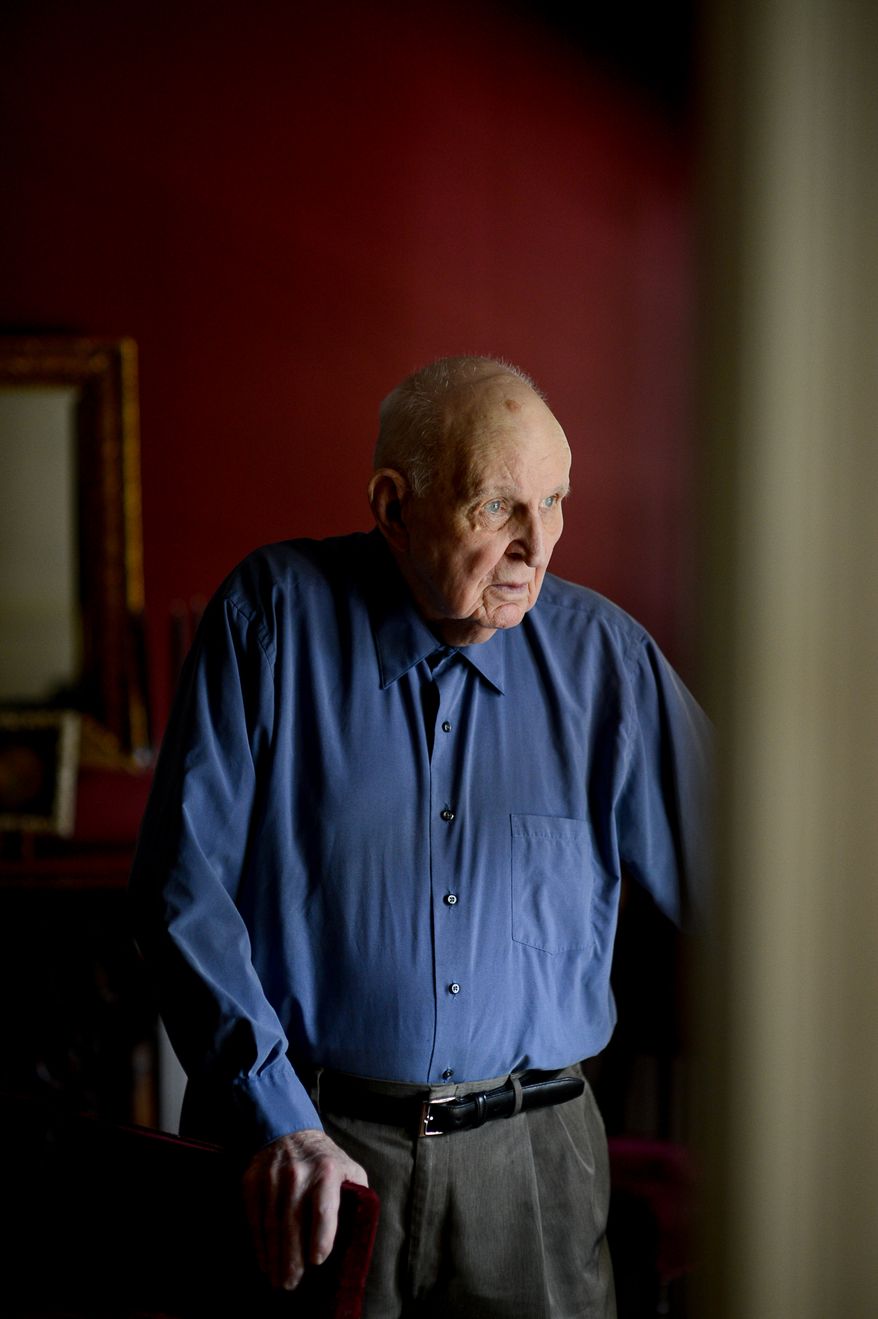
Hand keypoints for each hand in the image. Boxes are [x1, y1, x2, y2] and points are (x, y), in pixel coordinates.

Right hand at [242, 1128, 368, 1290]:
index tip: (317, 1261)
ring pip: (271, 1226)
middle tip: (292, 1284)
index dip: (320, 1238)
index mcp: (328, 1171)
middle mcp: (298, 1174)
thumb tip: (361, 1230)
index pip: (324, 1210)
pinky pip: (253, 1220)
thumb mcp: (348, 1169)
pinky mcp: (252, 1182)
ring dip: (274, 1258)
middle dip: (292, 1260)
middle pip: (293, 1225)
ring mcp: (272, 1178)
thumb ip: (357, 1196)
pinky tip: (264, 1261)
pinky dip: (258, 1245)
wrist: (288, 1131)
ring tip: (278, 1281)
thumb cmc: (324, 1160)